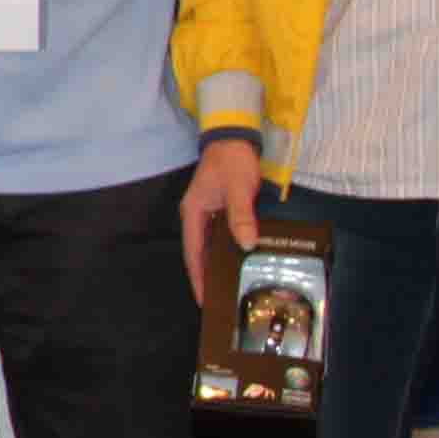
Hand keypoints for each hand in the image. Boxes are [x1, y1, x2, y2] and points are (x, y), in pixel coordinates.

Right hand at [179, 135, 263, 315]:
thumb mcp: (238, 189)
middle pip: (199, 253)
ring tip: (229, 286)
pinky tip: (238, 260)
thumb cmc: (232, 162)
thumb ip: (241, 216)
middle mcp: (196, 216)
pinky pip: (221, 237)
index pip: (193, 253)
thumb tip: (246, 245)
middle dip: (207, 277)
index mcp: (193, 213)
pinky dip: (227, 251)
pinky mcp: (220, 210)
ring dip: (217, 265)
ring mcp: (207, 213)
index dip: (198, 278)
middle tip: (219, 300)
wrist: (235, 137)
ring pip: (210, 246)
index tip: (204, 300)